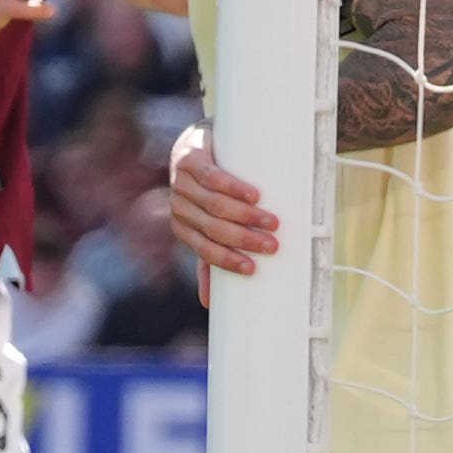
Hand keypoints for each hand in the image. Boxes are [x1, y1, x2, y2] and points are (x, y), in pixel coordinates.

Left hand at [166, 120, 278, 277]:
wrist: (193, 148)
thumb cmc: (204, 193)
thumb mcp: (205, 224)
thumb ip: (208, 257)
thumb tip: (207, 304)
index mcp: (183, 229)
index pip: (205, 250)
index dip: (228, 260)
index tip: (254, 268)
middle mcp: (180, 208)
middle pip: (214, 228)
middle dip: (245, 239)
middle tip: (273, 244)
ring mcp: (182, 183)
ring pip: (216, 204)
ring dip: (246, 216)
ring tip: (272, 221)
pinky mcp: (190, 159)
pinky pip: (213, 177)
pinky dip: (235, 188)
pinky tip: (254, 195)